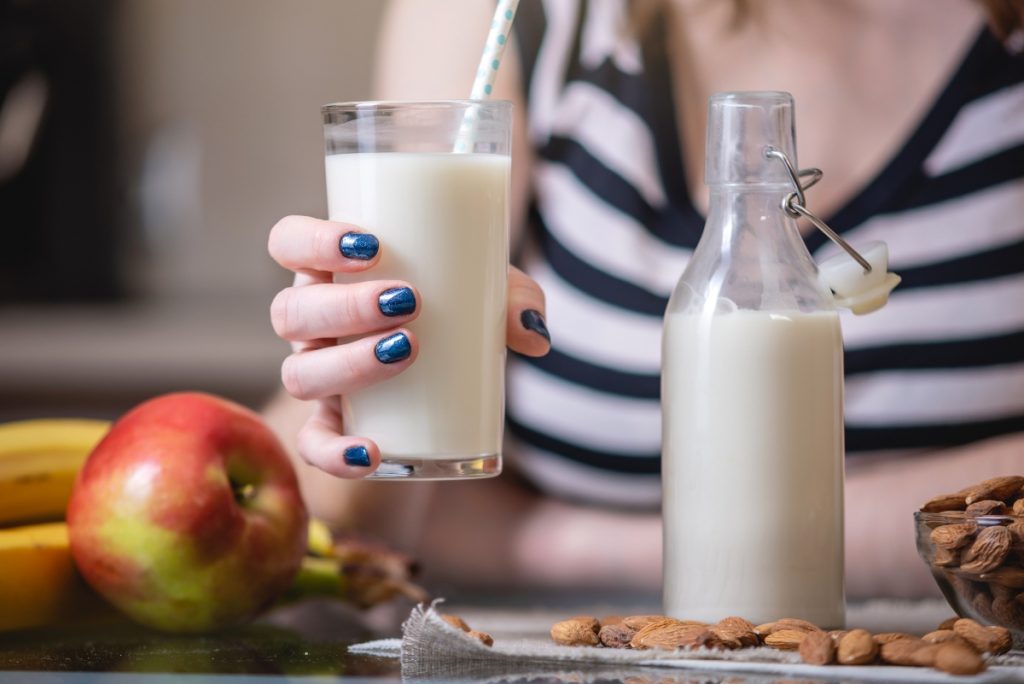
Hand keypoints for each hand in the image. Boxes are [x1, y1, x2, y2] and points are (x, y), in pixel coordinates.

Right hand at [268, 215, 549, 478]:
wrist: (445, 389)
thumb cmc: (455, 315)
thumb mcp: (484, 295)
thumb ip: (514, 300)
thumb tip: (534, 333)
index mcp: (333, 274)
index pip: (289, 242)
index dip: (312, 240)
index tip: (370, 244)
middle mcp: (312, 325)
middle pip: (292, 310)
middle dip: (346, 306)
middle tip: (409, 301)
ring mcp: (317, 377)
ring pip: (299, 374)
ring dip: (348, 364)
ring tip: (407, 351)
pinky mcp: (332, 429)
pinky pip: (313, 446)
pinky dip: (336, 454)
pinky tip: (371, 453)